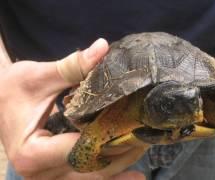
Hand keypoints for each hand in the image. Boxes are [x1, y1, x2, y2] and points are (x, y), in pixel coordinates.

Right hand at [0, 39, 145, 179]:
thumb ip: (72, 67)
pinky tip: (135, 174)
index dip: (110, 139)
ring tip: (145, 145)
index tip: (134, 125)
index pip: (81, 151)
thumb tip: (102, 48)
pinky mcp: (58, 176)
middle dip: (122, 152)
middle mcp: (41, 174)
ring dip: (122, 164)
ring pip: (95, 179)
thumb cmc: (13, 91)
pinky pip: (89, 179)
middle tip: (148, 134)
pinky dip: (112, 175)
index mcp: (31, 153)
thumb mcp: (37, 77)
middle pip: (93, 170)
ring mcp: (50, 179)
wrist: (0, 103)